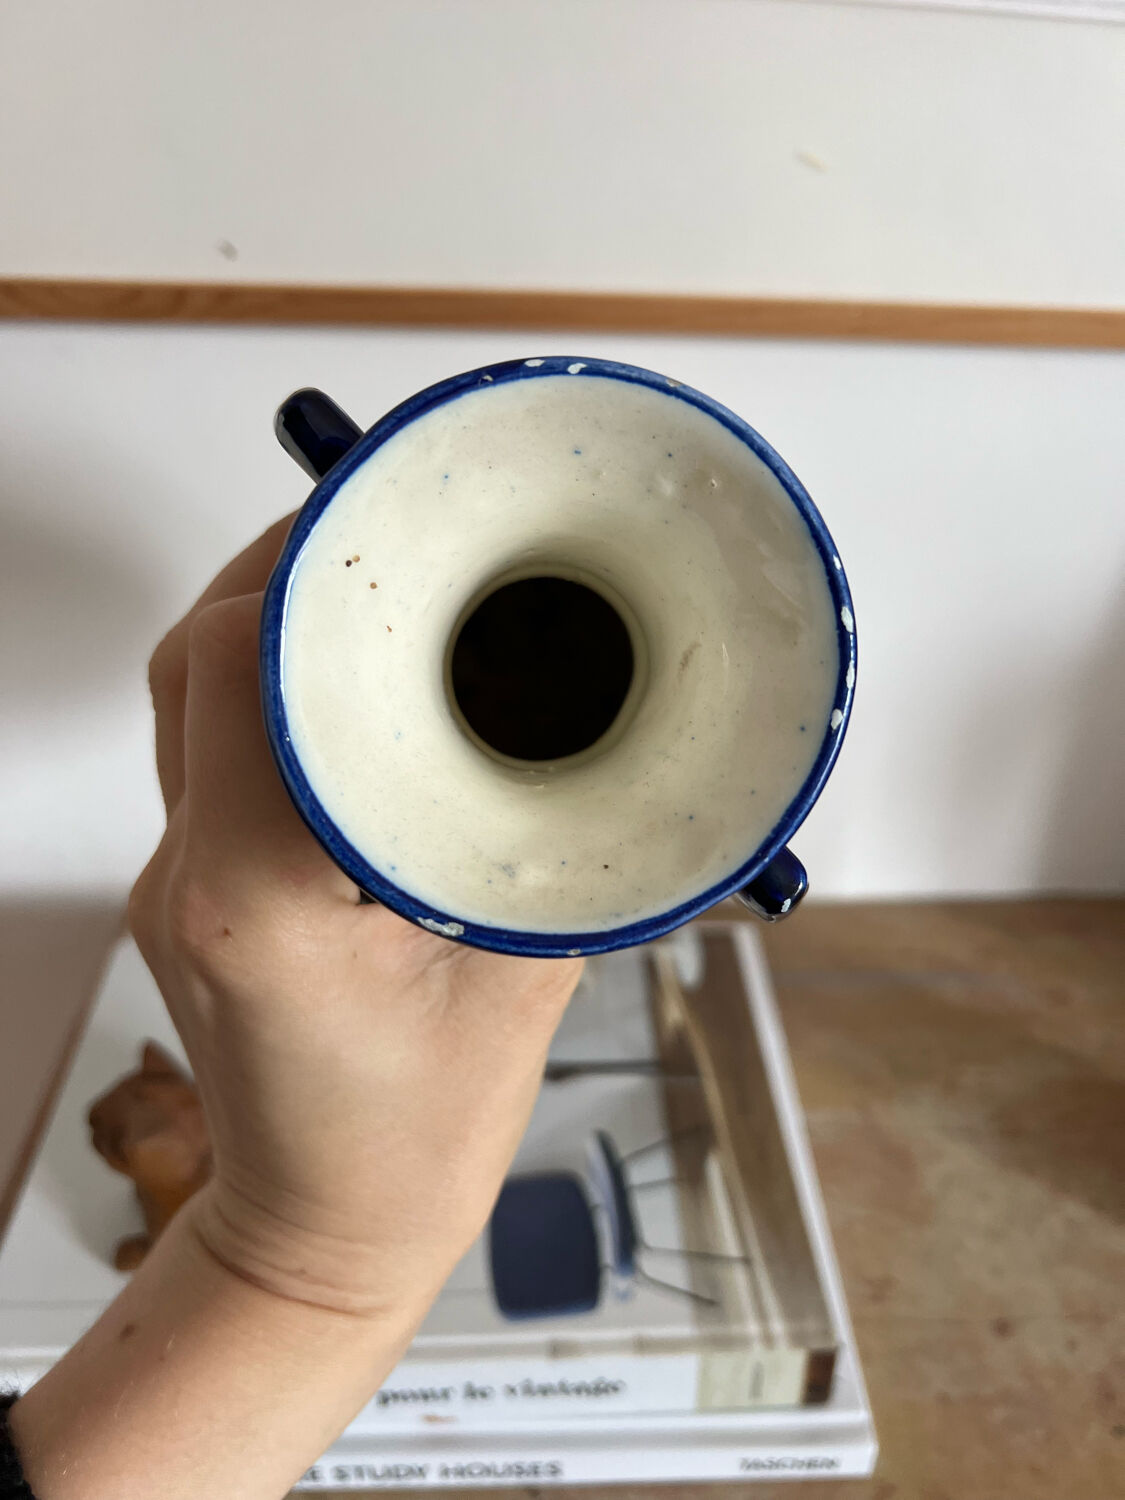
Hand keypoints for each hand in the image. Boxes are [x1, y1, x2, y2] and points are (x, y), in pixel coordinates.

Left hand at [129, 515, 582, 1316]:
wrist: (320, 1228)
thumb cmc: (412, 1147)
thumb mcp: (526, 988)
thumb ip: (564, 850)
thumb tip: (621, 737)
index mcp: (262, 900)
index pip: (248, 667)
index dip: (314, 566)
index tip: (392, 514)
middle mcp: (192, 872)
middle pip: (202, 653)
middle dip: (294, 562)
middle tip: (393, 527)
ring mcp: (172, 873)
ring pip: (191, 687)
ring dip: (275, 614)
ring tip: (376, 587)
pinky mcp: (187, 879)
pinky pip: (208, 735)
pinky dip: (270, 678)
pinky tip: (351, 681)